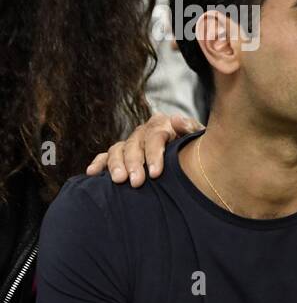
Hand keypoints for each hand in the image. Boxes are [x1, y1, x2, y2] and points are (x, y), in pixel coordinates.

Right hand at [86, 112, 200, 184]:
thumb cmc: (196, 147)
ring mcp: (131, 142)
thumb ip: (190, 129)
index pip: (155, 137)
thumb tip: (176, 120)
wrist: (192, 152)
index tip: (155, 173)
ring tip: (118, 181)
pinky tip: (92, 173)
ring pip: (118, 150)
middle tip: (136, 182)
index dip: (154, 155)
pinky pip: (106, 156)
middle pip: (134, 145)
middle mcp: (144, 132)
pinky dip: (99, 163)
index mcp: (162, 125)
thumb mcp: (198, 137)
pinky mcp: (122, 152)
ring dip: (116, 165)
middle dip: (134, 164)